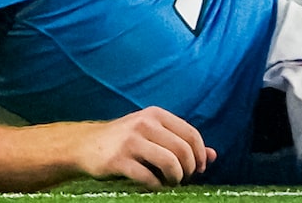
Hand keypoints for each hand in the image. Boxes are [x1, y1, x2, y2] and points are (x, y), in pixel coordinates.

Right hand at [76, 107, 213, 188]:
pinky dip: (156, 187)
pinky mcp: (119, 159)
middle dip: (188, 171)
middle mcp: (144, 123)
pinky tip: (152, 186)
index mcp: (155, 114)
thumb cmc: (126, 141)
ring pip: (170, 163)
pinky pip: (149, 178)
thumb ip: (182, 142)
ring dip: (174, 180)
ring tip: (168, 183)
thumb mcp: (154, 135)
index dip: (199, 157)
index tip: (196, 171)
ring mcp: (131, 140)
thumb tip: (214, 156)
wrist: (86, 145)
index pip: (191, 135)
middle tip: (180, 179)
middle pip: (183, 151)